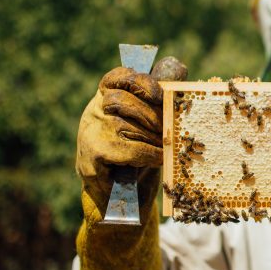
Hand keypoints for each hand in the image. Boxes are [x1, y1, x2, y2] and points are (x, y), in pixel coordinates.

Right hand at [76, 67, 163, 201]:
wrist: (111, 193)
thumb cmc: (132, 152)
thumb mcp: (141, 123)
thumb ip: (153, 102)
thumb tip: (179, 76)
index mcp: (104, 97)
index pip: (116, 78)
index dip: (139, 81)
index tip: (159, 93)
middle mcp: (93, 111)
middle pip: (123, 100)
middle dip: (153, 114)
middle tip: (170, 127)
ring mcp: (91, 133)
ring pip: (128, 126)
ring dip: (154, 136)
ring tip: (167, 145)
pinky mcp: (95, 156)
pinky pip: (131, 150)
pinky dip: (151, 154)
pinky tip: (160, 158)